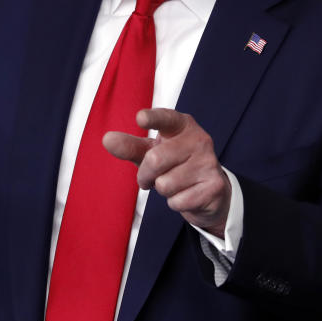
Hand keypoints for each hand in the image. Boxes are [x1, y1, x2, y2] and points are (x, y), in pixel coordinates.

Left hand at [103, 108, 230, 236]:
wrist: (210, 190)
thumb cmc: (175, 164)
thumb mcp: (151, 152)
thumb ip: (129, 146)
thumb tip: (107, 139)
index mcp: (182, 125)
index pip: (166, 118)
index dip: (152, 118)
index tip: (140, 118)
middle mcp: (199, 139)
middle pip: (155, 160)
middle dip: (144, 175)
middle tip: (147, 179)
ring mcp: (209, 162)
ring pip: (165, 184)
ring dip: (162, 190)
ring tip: (173, 183)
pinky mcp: (214, 186)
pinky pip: (178, 201)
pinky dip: (175, 202)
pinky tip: (186, 194)